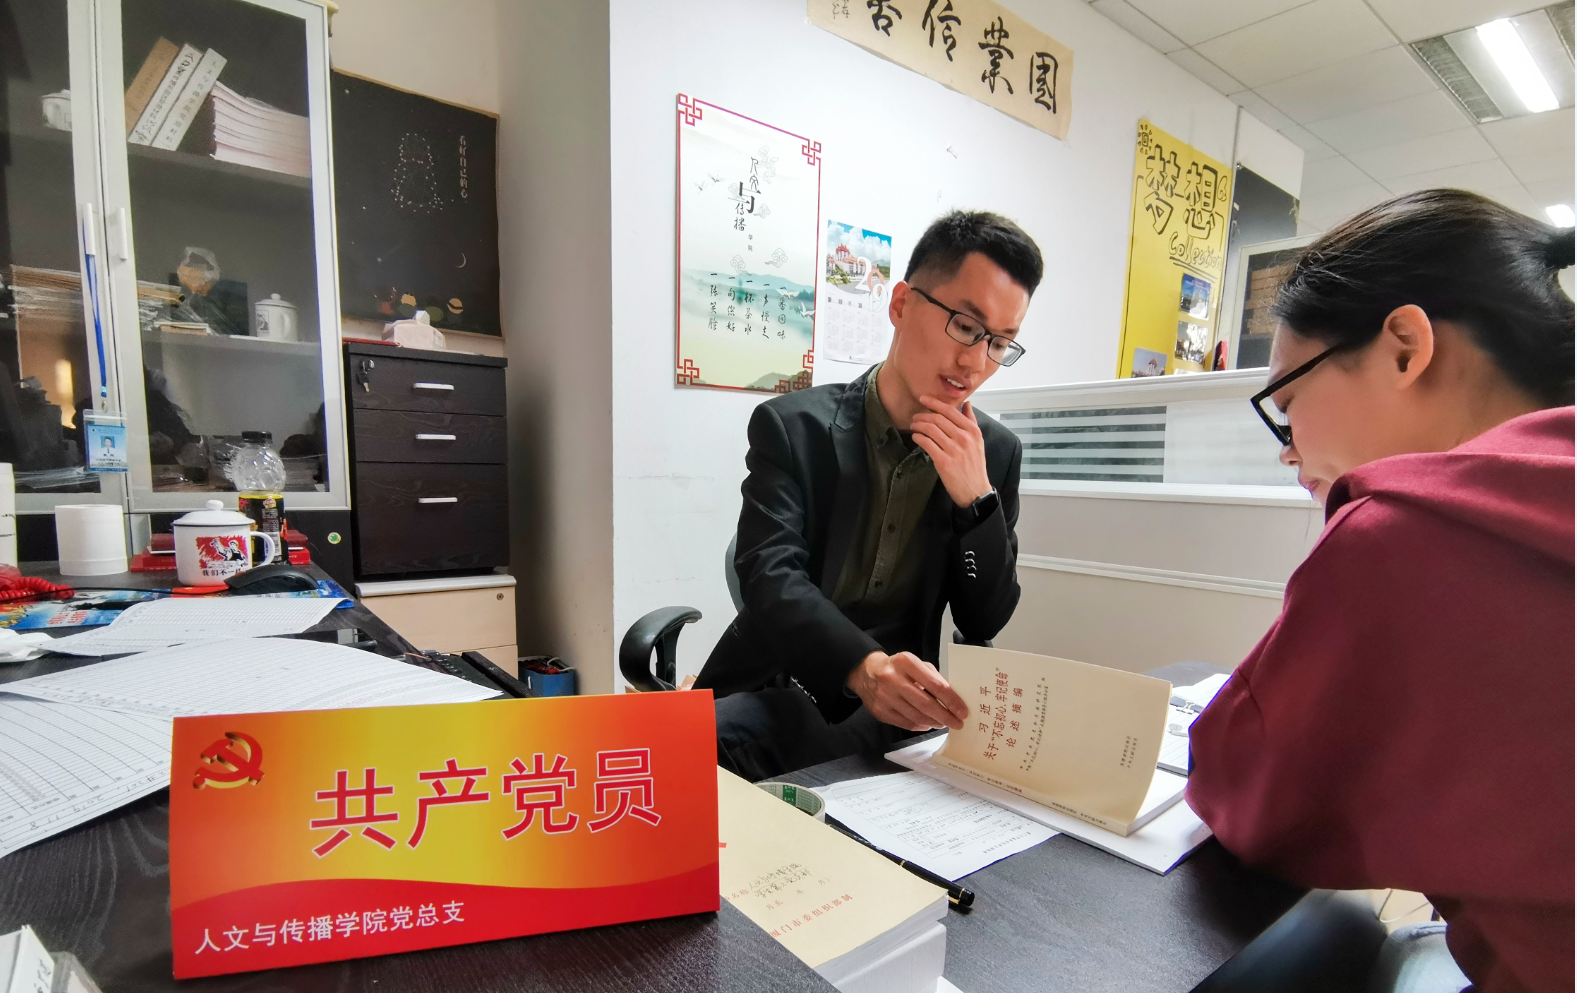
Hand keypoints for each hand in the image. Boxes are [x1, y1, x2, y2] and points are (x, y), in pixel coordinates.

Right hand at [846, 650, 967, 731]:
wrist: (866, 673)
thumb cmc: (897, 668)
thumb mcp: (915, 663)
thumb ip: (933, 677)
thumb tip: (952, 698)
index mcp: (906, 662)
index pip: (935, 684)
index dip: (951, 700)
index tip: (962, 711)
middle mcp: (893, 679)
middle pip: (926, 704)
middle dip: (945, 716)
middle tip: (957, 723)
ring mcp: (885, 697)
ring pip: (916, 716)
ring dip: (934, 722)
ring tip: (943, 723)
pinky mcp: (880, 711)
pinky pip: (906, 723)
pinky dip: (920, 726)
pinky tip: (928, 723)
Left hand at [911, 397, 991, 507]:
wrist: (975, 490)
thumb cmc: (975, 465)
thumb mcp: (978, 441)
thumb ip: (971, 421)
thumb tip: (967, 403)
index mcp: (973, 431)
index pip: (951, 411)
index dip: (934, 403)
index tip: (923, 399)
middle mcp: (964, 438)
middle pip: (938, 419)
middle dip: (923, 415)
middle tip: (915, 417)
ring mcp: (953, 450)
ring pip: (931, 429)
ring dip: (918, 425)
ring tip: (913, 426)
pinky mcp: (943, 461)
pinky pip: (927, 443)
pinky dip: (918, 437)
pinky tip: (916, 437)